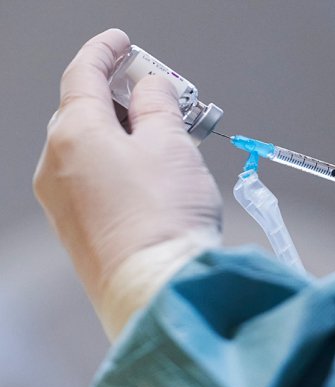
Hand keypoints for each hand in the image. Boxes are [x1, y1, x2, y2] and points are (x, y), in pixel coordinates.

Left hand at [34, 29, 221, 332]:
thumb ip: (161, 105)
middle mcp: (54, 164)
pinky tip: (146, 173)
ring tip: (162, 137)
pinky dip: (115, 164)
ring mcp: (59, 201)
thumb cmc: (165, 214)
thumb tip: (153, 87)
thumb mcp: (172, 144)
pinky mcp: (74, 229)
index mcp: (73, 133)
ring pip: (87, 148)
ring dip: (121, 133)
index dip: (106, 51)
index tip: (122, 41)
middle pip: (83, 111)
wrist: (156, 289)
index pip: (83, 73)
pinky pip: (90, 179)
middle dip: (120, 96)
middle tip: (158, 93)